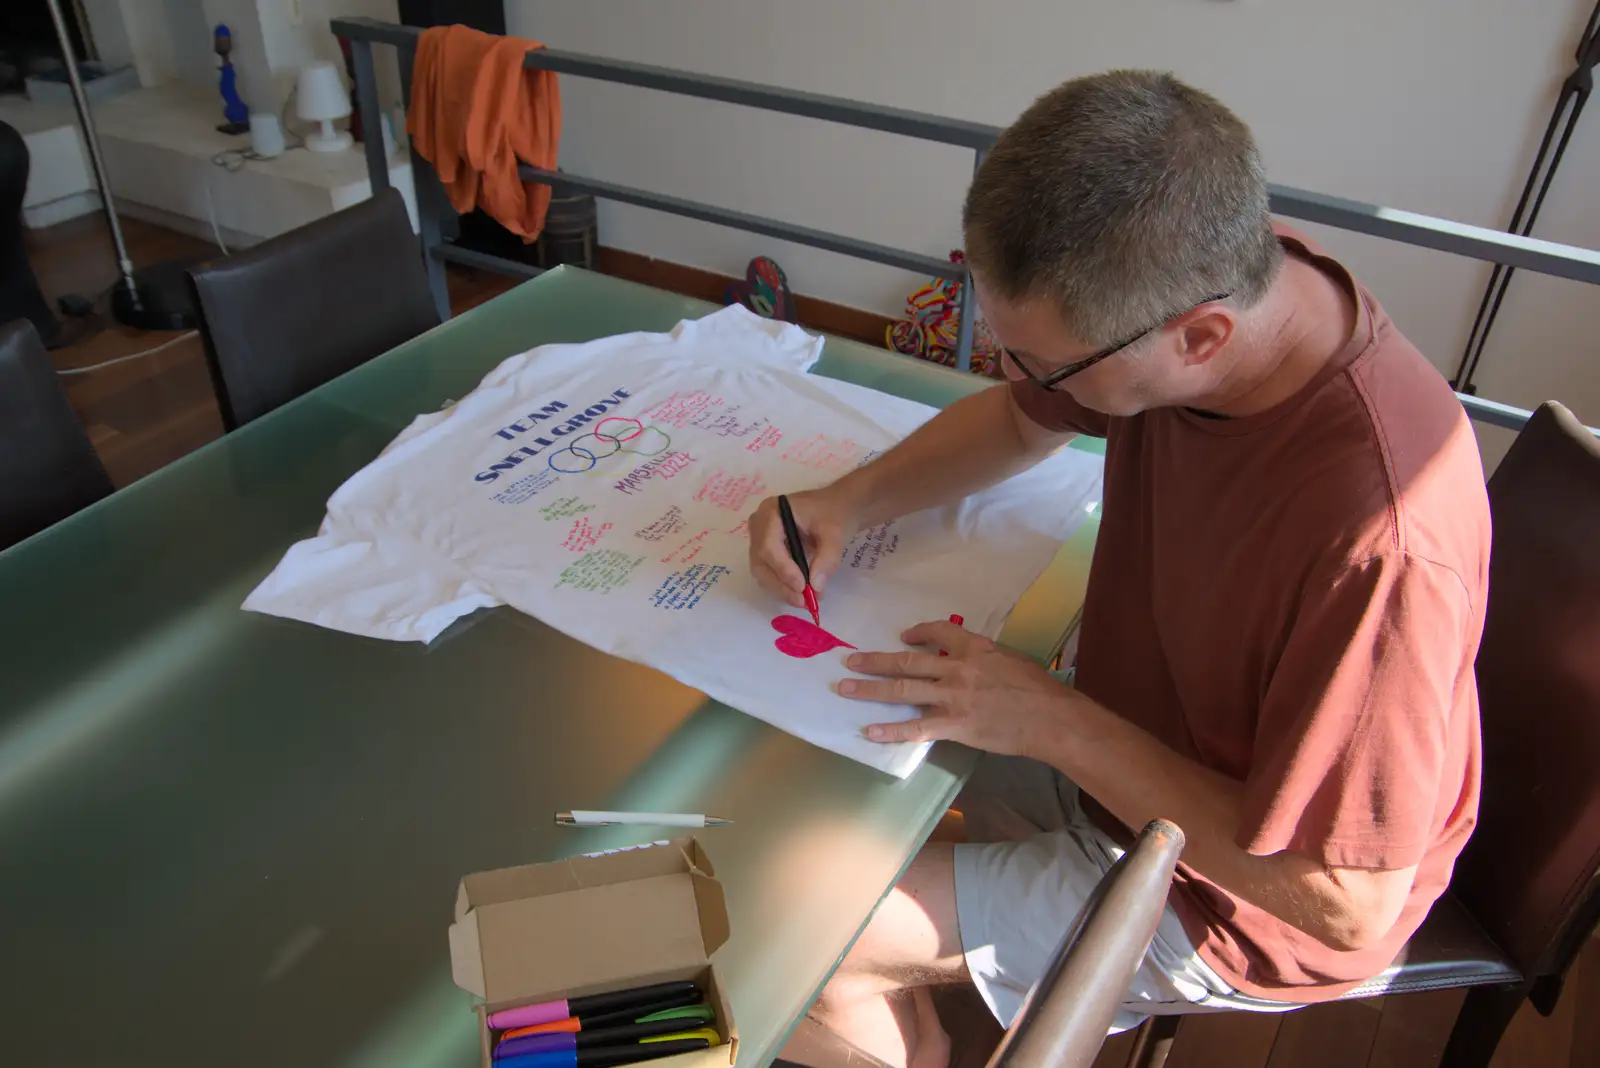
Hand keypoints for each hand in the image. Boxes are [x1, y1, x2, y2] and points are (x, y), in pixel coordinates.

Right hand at [747, 486, 861, 609]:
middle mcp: (758, 525)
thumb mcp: (835, 533)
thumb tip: (816, 587)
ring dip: (781, 589)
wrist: (836, 507)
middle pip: (761, 561)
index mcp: (771, 512)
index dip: (783, 569)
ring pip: (762, 571)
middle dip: (781, 584)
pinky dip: (782, 586)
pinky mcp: (766, 551)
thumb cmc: (834, 513)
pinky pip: (768, 572)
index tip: (802, 587)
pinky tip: (800, 594)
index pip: (769, 546)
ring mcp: (760, 538)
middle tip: (803, 601)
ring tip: (805, 601)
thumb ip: (827, 559)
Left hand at [838, 620, 1073, 754]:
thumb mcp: (1010, 659)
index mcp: (974, 647)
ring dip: (871, 689)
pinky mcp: (954, 724)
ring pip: (902, 690)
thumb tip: (965, 660)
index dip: (918, 633)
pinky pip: (916, 728)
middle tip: (850, 661)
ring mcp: (952, 697)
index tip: (905, 636)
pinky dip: (891, 731)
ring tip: (846, 688)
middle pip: (907, 662)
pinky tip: (870, 732)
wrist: (1050, 718)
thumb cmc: (1037, 689)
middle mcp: (957, 668)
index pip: (938, 632)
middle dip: (875, 661)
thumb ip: (983, 658)